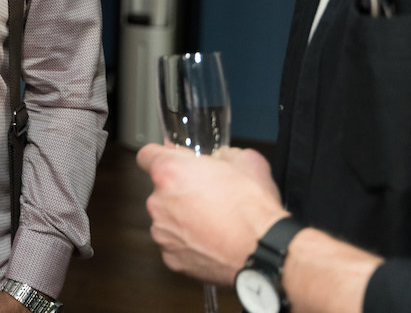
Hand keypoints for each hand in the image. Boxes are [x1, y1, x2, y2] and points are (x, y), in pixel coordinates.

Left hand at [136, 143, 286, 284]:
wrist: (264, 250)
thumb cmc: (253, 209)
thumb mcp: (245, 161)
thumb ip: (222, 154)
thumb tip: (221, 157)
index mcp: (170, 172)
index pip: (146, 155)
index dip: (160, 157)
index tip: (169, 161)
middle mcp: (158, 201)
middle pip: (160, 190)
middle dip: (180, 192)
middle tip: (208, 196)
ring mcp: (163, 232)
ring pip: (167, 219)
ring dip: (183, 219)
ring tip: (213, 222)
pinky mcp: (171, 257)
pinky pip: (175, 244)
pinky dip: (189, 243)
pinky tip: (212, 241)